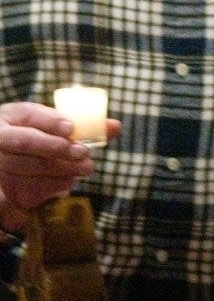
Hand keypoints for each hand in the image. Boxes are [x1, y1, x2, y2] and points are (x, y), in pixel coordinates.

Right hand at [0, 102, 120, 214]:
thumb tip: (116, 126)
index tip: (71, 128)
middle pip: (24, 141)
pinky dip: (55, 183)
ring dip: (62, 168)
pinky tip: (70, 179)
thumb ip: (83, 127)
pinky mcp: (5, 187)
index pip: (28, 113)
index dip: (50, 121)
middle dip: (56, 147)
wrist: (17, 172)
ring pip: (28, 166)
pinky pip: (30, 186)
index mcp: (10, 117)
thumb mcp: (54, 128)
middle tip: (83, 152)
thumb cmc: (41, 142)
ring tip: (86, 167)